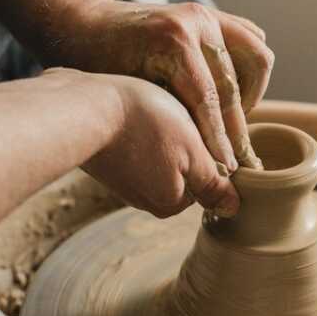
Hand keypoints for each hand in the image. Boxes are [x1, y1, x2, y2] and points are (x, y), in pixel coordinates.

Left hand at [81, 1, 274, 170]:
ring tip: (233, 122)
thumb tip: (203, 156)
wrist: (85, 24)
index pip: (209, 100)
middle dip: (237, 127)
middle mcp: (196, 22)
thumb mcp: (130, 95)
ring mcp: (207, 14)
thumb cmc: (99, 66)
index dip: (219, 139)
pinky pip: (250, 40)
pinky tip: (232, 95)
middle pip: (233, 85)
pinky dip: (248, 69)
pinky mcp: (211, 13)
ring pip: (256, 57)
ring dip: (250, 94)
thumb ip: (169, 117)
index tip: (227, 169)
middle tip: (238, 159)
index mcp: (173, 41)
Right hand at [83, 75, 239, 218]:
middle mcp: (144, 200)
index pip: (205, 181)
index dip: (205, 150)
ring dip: (159, 136)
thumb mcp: (192, 150)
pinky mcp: (105, 162)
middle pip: (181, 172)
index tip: (193, 128)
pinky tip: (130, 116)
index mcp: (169, 201)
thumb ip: (214, 183)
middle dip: (182, 145)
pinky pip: (134, 148)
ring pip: (157, 158)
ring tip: (149, 115)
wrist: (83, 106)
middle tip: (170, 119)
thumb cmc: (144, 122)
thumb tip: (233, 209)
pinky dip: (137, 132)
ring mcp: (121, 182)